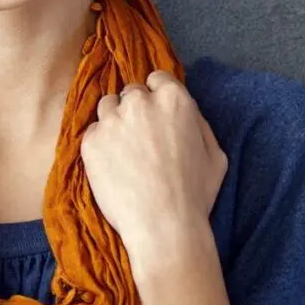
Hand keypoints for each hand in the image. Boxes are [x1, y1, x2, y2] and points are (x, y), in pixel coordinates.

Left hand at [78, 69, 227, 259]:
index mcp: (174, 99)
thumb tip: (185, 112)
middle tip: (140, 137)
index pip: (157, 78)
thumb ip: (198, 124)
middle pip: (131, 92)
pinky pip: (92, 131)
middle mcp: (140, 102)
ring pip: (107, 107)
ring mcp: (112, 120)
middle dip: (135, 109)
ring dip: (114, 121)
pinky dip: (99, 144)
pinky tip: (111, 165)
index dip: (157, 96)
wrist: (163, 226)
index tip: (156, 114)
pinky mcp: (90, 140)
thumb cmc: (195, 194)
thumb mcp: (215, 154)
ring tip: (123, 151)